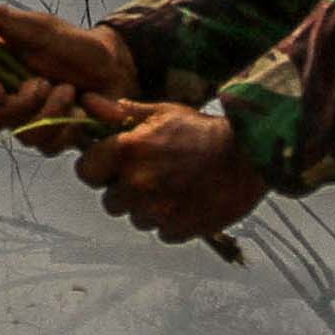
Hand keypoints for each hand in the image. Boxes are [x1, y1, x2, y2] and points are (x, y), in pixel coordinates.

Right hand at [0, 0, 137, 155]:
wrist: (114, 68)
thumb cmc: (74, 44)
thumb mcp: (39, 28)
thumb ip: (0, 20)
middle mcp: (4, 95)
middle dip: (24, 104)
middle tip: (46, 83)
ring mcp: (26, 119)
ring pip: (23, 135)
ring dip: (53, 112)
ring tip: (71, 91)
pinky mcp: (49, 137)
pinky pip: (49, 146)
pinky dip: (70, 126)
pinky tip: (83, 108)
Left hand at [74, 101, 267, 244]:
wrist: (249, 156)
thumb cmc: (204, 129)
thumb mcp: (163, 112)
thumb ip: (123, 113)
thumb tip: (88, 103)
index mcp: (127, 151)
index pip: (85, 171)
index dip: (97, 168)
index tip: (113, 165)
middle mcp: (136, 184)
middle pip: (110, 201)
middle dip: (125, 191)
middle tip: (150, 176)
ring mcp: (156, 211)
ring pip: (136, 218)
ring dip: (148, 207)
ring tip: (174, 188)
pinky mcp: (177, 230)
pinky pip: (161, 231)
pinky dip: (170, 221)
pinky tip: (187, 202)